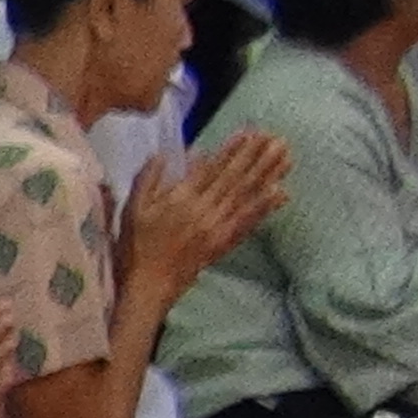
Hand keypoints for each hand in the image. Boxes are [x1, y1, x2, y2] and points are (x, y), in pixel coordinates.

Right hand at [125, 127, 289, 294]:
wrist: (149, 285)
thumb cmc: (136, 245)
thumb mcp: (132, 208)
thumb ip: (148, 179)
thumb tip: (165, 155)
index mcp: (180, 199)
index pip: (211, 169)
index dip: (231, 150)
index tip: (249, 132)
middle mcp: (204, 211)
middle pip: (234, 179)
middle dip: (256, 156)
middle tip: (276, 138)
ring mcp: (217, 228)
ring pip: (246, 196)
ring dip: (268, 175)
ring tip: (286, 157)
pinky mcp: (224, 243)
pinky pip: (248, 222)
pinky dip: (265, 208)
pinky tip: (282, 193)